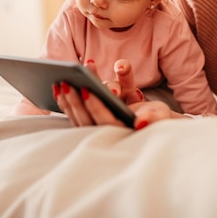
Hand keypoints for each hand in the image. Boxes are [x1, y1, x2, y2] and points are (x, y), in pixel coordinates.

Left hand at [55, 59, 181, 128]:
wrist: (151, 120)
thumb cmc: (155, 116)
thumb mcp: (158, 115)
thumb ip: (151, 118)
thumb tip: (139, 123)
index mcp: (123, 132)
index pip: (106, 122)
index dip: (95, 107)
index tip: (86, 90)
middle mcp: (107, 135)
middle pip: (87, 121)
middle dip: (76, 102)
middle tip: (66, 83)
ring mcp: (96, 132)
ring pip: (77, 119)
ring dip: (67, 102)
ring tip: (60, 82)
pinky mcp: (89, 125)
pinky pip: (74, 116)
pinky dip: (65, 103)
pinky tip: (58, 88)